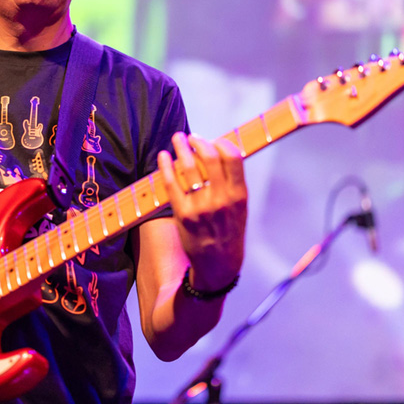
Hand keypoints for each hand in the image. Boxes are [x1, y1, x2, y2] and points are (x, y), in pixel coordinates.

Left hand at [158, 132, 246, 290]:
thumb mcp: (241, 208)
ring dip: (181, 148)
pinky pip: (171, 185)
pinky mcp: (183, 215)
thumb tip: (217, 153)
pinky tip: (163, 157)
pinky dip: (165, 167)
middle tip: (192, 137)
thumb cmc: (229, 234)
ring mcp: (201, 208)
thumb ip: (232, 183)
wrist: (219, 265)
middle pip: (209, 158)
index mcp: (239, 196)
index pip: (233, 157)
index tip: (213, 140)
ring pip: (189, 168)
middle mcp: (221, 200)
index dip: (221, 142)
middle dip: (198, 141)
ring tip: (178, 139)